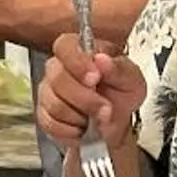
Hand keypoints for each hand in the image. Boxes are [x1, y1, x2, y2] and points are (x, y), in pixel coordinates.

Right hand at [38, 32, 145, 153]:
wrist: (116, 122)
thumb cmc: (121, 95)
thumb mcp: (132, 80)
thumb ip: (118, 69)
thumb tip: (102, 59)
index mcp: (80, 52)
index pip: (64, 46)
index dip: (77, 63)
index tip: (95, 78)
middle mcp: (59, 68)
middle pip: (57, 78)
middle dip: (85, 99)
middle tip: (105, 107)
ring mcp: (48, 92)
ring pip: (55, 104)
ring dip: (82, 116)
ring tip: (97, 118)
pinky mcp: (44, 115)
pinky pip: (50, 124)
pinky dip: (72, 130)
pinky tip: (84, 127)